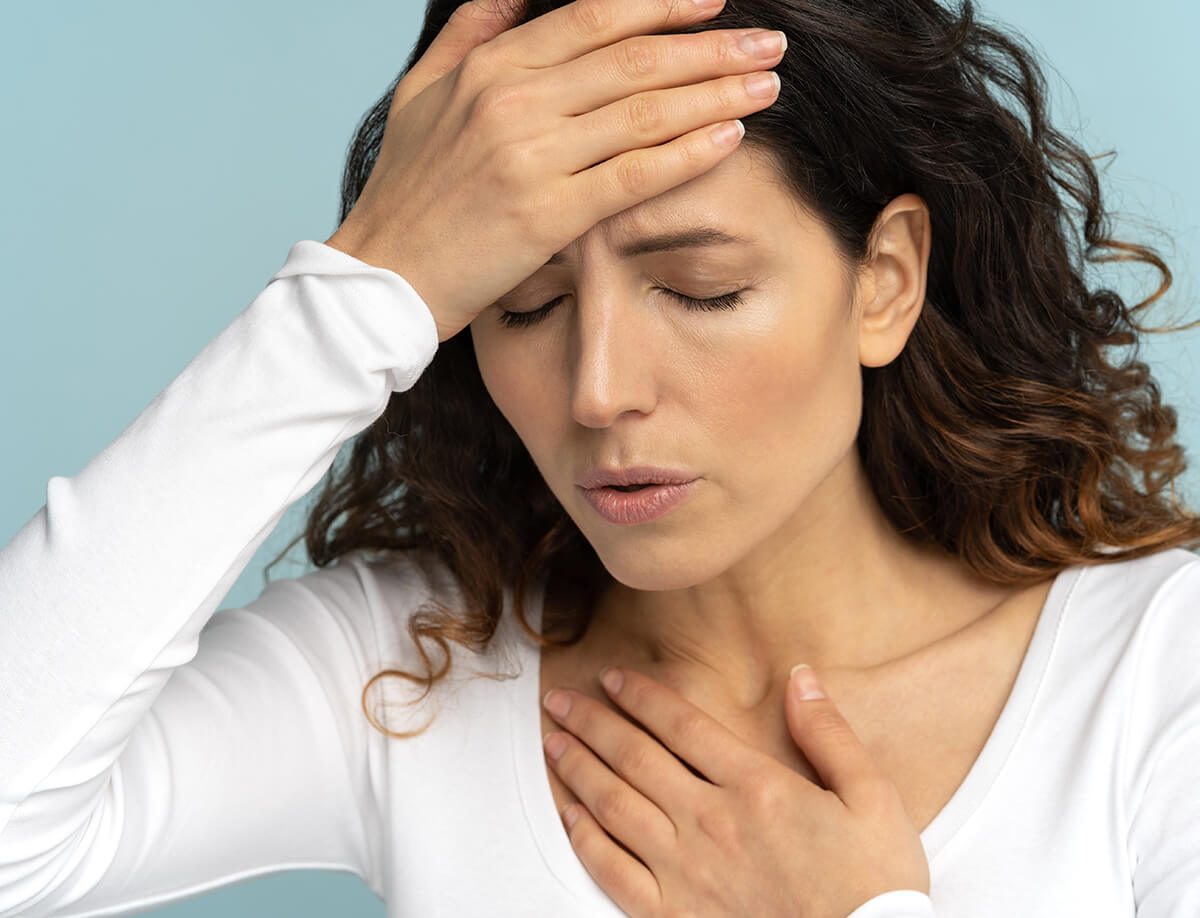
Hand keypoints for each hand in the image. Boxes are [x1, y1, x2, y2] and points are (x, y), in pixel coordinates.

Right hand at [324, 0, 784, 341]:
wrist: (383, 274)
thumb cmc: (407, 188)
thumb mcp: (422, 91)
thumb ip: (472, 31)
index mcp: (490, 67)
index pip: (592, 18)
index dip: (661, 3)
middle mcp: (514, 103)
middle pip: (633, 60)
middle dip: (710, 48)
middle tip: (768, 43)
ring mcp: (531, 159)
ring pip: (643, 114)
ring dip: (715, 94)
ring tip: (766, 84)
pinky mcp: (546, 217)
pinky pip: (633, 177)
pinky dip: (687, 154)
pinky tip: (731, 137)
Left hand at [541, 664, 929, 917]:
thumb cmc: (874, 886)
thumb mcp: (873, 798)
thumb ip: (830, 734)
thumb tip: (800, 677)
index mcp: (755, 786)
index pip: (681, 725)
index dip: (640, 697)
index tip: (611, 678)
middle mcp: (710, 821)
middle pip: (634, 757)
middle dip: (591, 722)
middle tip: (559, 700)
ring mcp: (686, 870)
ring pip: (614, 805)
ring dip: (577, 768)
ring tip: (553, 742)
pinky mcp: (673, 915)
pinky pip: (613, 871)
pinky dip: (584, 840)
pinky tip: (569, 816)